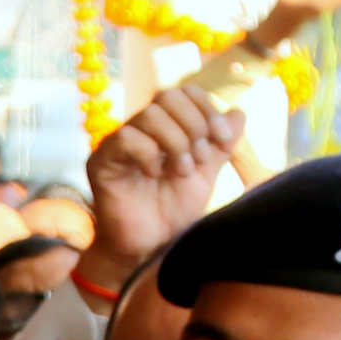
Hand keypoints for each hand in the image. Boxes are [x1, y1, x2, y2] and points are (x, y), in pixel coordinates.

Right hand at [79, 85, 242, 295]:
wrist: (148, 247)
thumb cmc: (172, 212)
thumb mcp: (206, 176)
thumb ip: (222, 145)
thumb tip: (238, 112)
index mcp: (164, 127)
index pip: (184, 92)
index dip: (207, 108)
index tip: (224, 139)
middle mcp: (139, 129)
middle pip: (167, 96)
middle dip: (194, 125)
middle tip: (200, 160)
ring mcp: (118, 143)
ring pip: (150, 115)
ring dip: (175, 142)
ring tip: (181, 171)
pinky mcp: (101, 161)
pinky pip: (126, 138)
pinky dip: (149, 154)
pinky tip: (155, 174)